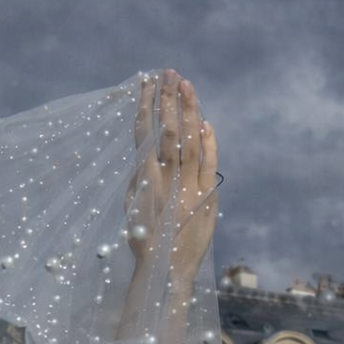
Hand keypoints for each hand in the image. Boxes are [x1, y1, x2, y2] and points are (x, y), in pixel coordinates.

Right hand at [126, 70, 217, 288]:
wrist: (166, 271)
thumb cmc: (146, 242)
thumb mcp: (133, 208)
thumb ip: (138, 178)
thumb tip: (144, 151)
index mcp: (145, 180)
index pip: (144, 133)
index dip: (146, 105)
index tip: (147, 81)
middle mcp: (167, 179)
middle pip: (169, 130)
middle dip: (169, 98)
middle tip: (171, 72)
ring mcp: (188, 187)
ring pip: (190, 140)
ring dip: (189, 110)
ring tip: (186, 84)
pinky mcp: (207, 197)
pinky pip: (210, 163)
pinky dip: (209, 142)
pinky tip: (205, 122)